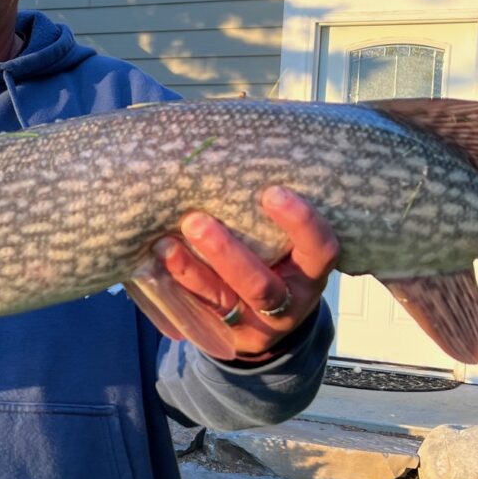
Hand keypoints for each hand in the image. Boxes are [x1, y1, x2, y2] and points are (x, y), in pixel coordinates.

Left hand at [152, 188, 338, 361]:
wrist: (267, 319)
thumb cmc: (279, 257)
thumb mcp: (289, 241)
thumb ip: (273, 211)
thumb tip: (245, 145)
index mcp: (311, 273)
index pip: (321, 249)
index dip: (301, 223)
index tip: (272, 191)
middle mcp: (288, 302)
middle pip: (260, 285)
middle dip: (227, 254)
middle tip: (195, 220)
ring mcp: (253, 323)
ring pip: (222, 300)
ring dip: (191, 271)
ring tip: (164, 244)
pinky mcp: (222, 332)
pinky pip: (197, 310)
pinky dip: (176, 284)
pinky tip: (157, 260)